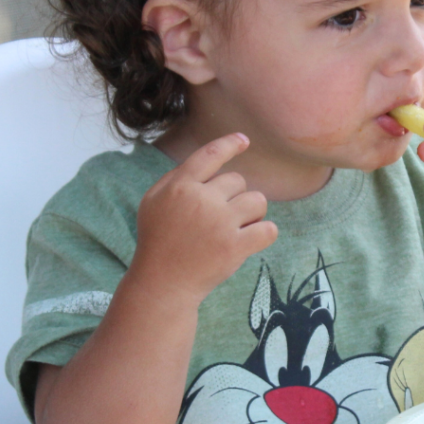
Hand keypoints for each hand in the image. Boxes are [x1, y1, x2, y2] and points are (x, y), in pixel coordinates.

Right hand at [129, 133, 277, 305]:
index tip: (243, 140)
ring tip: (238, 227)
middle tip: (219, 218)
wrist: (163, 283)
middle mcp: (201, 199)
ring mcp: (220, 223)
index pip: (210, 154)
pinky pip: (269, 229)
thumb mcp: (153, 202)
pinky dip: (266, 233)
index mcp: (180, 186)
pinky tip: (253, 239)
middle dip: (234, 196)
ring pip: (258, 200)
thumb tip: (208, 160)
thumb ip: (177, 178)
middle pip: (238, 180)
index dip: (229, 144)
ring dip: (253, 212)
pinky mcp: (235, 247)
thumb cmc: (158, 240)